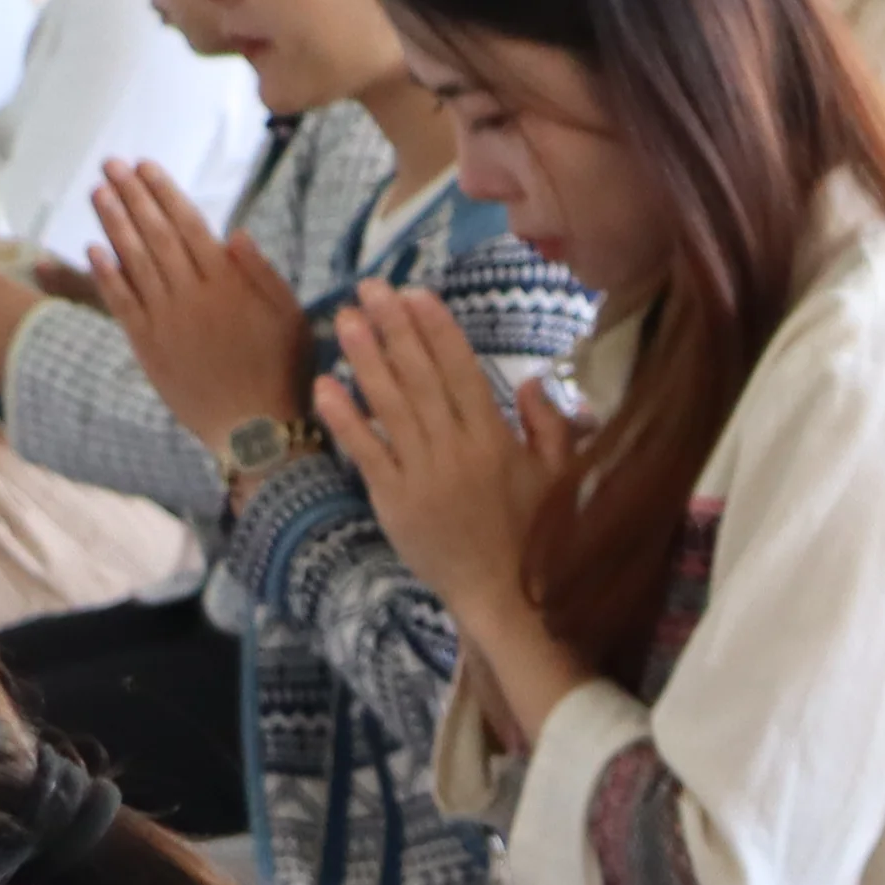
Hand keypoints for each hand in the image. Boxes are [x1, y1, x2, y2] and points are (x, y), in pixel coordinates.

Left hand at [83, 158, 311, 445]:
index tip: (146, 167)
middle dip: (133, 196)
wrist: (254, 430)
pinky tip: (94, 249)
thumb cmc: (282, 372)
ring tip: (98, 193)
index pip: (189, 226)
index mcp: (228, 284)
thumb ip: (262, 274)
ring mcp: (165, 320)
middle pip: (156, 235)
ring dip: (113, 224)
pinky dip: (107, 275)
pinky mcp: (147, 346)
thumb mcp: (290, 318)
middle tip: (112, 165)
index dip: (164, 193)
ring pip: (133, 262)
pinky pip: (121, 303)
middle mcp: (192, 296)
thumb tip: (234, 232)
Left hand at [313, 280, 574, 632]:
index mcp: (495, 439)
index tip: (416, 295)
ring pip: (389, 405)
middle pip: (420, 377)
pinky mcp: (393, 500)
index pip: (461, 371)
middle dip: (395, 328)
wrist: (505, 596)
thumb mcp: (559, 478)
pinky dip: (344, 419)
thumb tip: (532, 382)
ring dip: (365, 359)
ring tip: (346, 319)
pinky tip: (325, 386)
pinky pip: (365, 452)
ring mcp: (421, 474)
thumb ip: (548, 427)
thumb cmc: (536, 537)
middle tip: (372, 288)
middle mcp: (455, 449)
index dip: (436, 330)